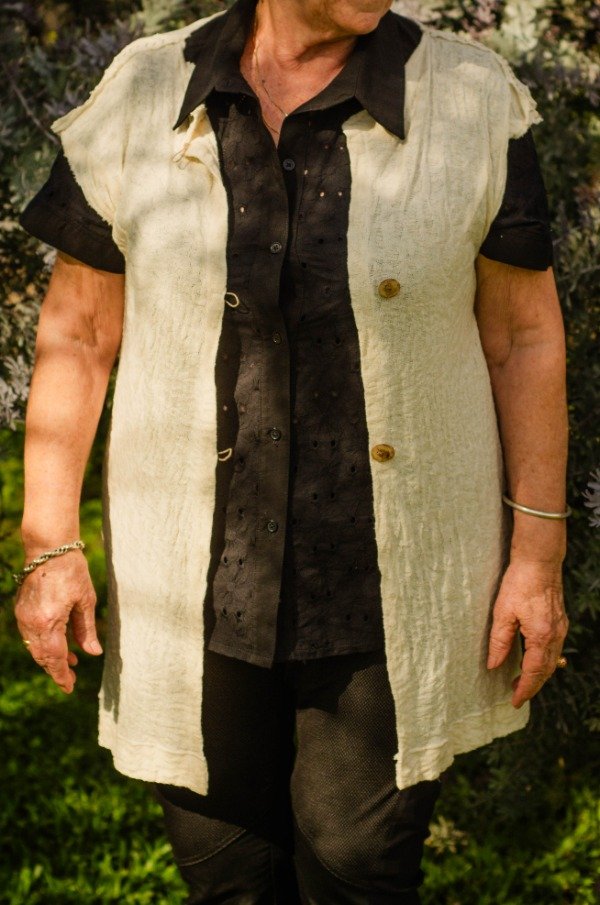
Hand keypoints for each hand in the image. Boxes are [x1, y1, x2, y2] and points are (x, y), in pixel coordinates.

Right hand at [14, 550, 101, 693]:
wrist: (49, 548)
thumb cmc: (72, 570)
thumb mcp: (86, 600)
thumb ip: (86, 629)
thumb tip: (93, 653)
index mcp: (50, 621)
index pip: (55, 657)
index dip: (62, 675)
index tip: (70, 687)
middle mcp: (32, 622)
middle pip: (42, 656)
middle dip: (56, 670)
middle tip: (71, 680)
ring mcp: (23, 616)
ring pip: (34, 648)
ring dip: (50, 657)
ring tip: (70, 662)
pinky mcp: (21, 610)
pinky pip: (30, 635)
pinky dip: (42, 644)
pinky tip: (58, 644)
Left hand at [486, 559, 568, 707]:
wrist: (539, 561)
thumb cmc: (519, 583)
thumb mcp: (502, 612)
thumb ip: (499, 642)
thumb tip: (494, 665)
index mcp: (541, 636)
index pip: (533, 672)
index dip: (524, 689)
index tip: (514, 701)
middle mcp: (555, 635)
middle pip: (546, 670)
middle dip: (532, 685)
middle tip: (516, 695)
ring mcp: (560, 628)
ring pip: (552, 661)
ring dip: (538, 674)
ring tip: (521, 680)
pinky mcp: (560, 621)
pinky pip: (554, 649)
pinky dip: (543, 660)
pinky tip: (531, 659)